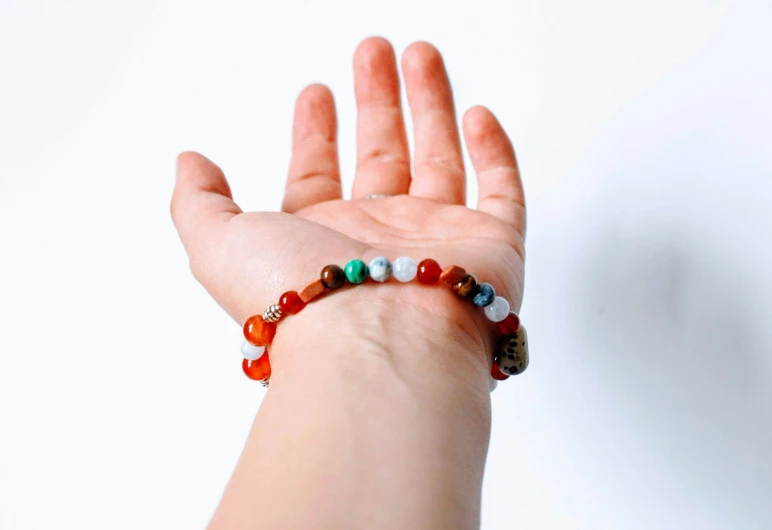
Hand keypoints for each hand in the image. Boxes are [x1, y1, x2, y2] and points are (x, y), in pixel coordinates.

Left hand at [171, 38, 525, 346]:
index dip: (315, 131)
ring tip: (420, 55)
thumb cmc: (301, 301)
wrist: (380, 348)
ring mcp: (439, 242)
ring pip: (439, 159)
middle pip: (381, 155)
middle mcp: (380, 240)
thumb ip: (200, 202)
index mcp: (322, 239)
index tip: (315, 91)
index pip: (318, 174)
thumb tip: (190, 163)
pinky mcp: (493, 248)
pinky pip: (500, 192)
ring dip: (429, 104)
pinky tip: (476, 116)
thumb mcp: (219, 245)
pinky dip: (493, 152)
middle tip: (373, 52)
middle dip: (375, 100)